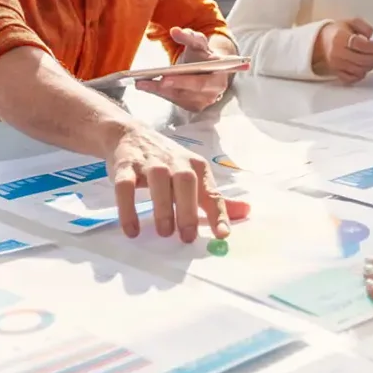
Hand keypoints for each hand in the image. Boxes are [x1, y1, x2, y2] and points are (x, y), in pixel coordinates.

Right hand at [104, 123, 251, 241]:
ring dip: (162, 209)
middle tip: (187, 237)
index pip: (211, 191)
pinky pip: (126, 187)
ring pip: (158, 181)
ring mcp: (150, 162)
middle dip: (188, 210)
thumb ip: (215, 198)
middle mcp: (175, 161)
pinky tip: (132, 230)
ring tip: (164, 233)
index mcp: (196, 166)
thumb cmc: (168, 163)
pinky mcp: (126, 166)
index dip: (218, 213)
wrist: (130, 135)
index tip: (223, 235)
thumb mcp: (194, 175)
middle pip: (186, 182)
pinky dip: (128, 209)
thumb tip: (246, 211)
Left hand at [135, 28, 231, 111]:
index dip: (183, 81)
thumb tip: (175, 31)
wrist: (208, 67)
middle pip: (190, 93)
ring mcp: (206, 101)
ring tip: (140, 83)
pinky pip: (177, 102)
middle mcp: (216, 91)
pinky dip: (162, 94)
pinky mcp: (196, 106)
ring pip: (180, 98)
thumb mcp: (197, 42)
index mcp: (221, 74)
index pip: (202, 81)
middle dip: (168, 87)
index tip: (164, 78)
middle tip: (145, 83)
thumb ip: (188, 36)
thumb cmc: (202, 54)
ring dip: (159, 91)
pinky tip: (147, 87)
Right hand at [313, 18, 372, 83]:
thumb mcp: (352, 22)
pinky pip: (353, 78)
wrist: (321, 42)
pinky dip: (362, 74)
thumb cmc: (338, 31)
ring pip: (360, 70)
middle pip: (363, 60)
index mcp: (340, 38)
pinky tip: (365, 66)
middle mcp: (337, 53)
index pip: (362, 46)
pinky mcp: (336, 73)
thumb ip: (366, 28)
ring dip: (372, 65)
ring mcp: (336, 65)